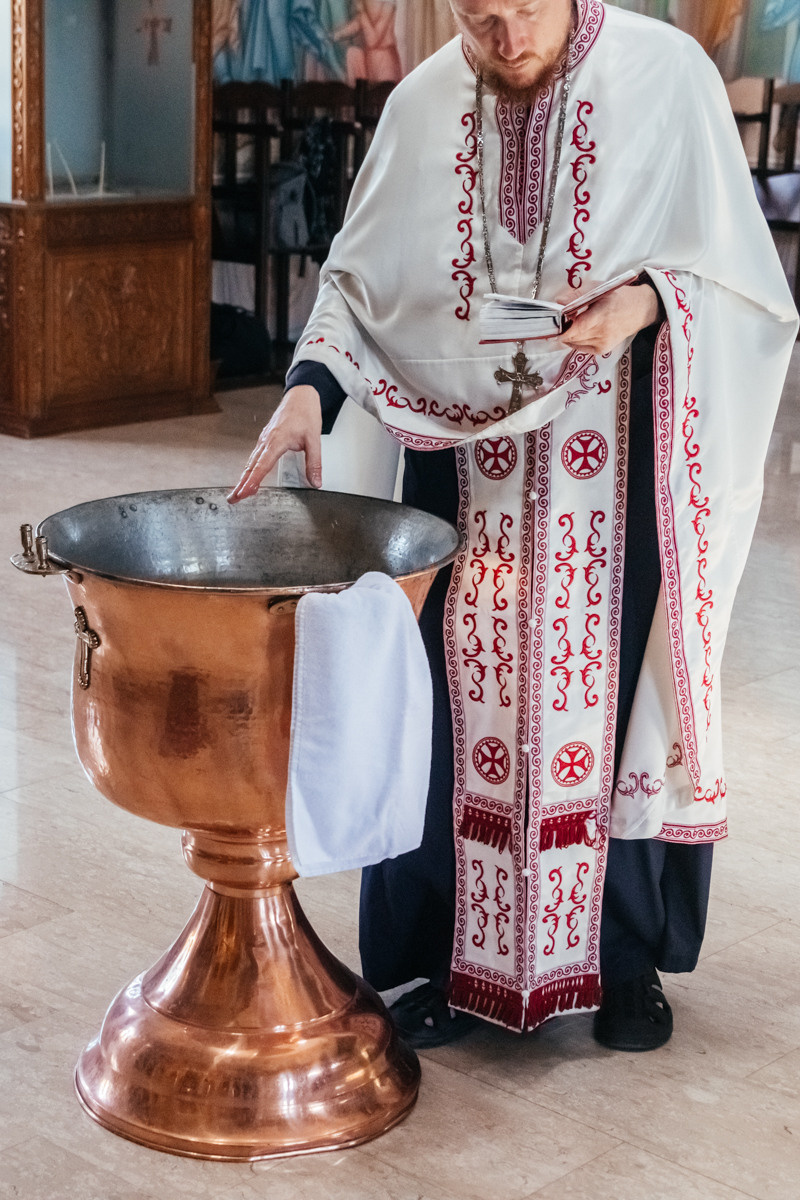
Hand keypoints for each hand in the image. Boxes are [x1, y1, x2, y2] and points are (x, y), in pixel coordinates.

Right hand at [227, 385, 322, 503]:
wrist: (301, 395)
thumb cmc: (305, 412)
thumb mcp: (314, 439)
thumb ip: (314, 463)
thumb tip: (316, 482)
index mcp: (276, 441)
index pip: (262, 466)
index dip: (253, 481)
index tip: (245, 492)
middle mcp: (267, 440)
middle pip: (251, 467)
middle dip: (241, 484)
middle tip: (233, 498)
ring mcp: (264, 439)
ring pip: (251, 462)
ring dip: (244, 478)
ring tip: (238, 492)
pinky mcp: (265, 438)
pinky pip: (255, 456)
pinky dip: (250, 469)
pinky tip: (249, 476)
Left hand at [559, 282, 660, 356]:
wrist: (639, 310)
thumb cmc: (618, 296)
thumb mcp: (598, 288)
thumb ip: (577, 295)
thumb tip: (558, 301)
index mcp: (602, 314)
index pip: (577, 328)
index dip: (563, 327)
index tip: (554, 322)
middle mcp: (603, 332)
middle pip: (573, 336)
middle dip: (563, 328)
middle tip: (559, 320)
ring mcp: (603, 343)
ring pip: (575, 342)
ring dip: (569, 334)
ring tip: (570, 323)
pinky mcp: (603, 350)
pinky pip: (581, 347)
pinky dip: (575, 340)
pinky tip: (578, 331)